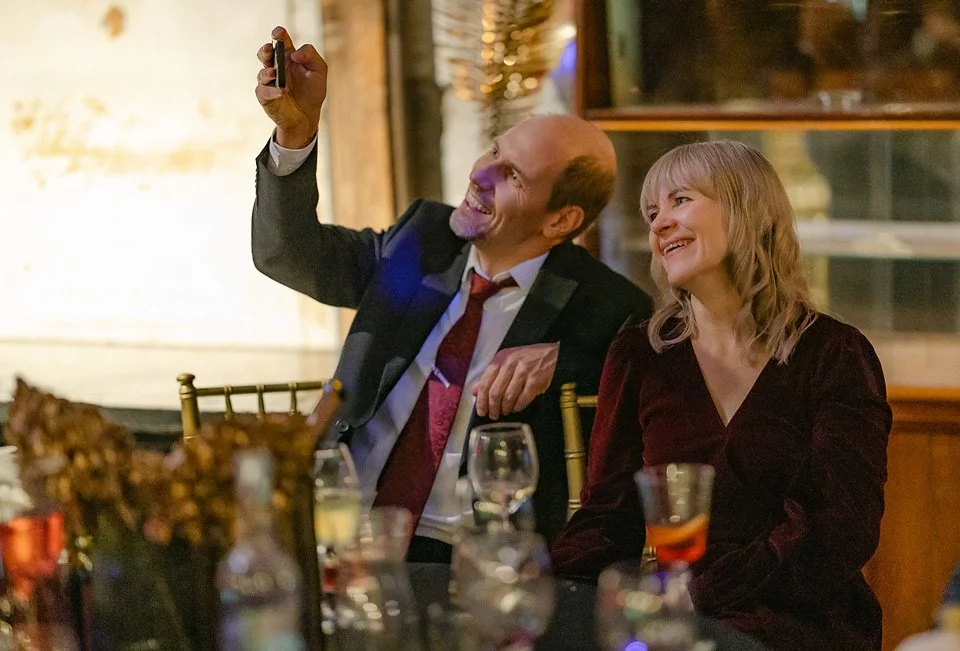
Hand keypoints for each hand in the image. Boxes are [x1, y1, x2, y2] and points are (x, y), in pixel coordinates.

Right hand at [255, 26, 327, 148]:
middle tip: (269, 50)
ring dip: (267, 72)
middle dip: (265, 50)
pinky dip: (271, 91)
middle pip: (265, 54)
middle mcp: (276, 66)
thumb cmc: (312, 91)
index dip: (278, 34)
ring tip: (274, 73)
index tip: (278, 32)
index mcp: (288, 56)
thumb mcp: (319, 70)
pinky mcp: (265, 96)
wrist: (307, 116)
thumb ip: (311, 56)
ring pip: (262, 72)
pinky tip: (281, 92)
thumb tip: (294, 54)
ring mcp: (269, 81)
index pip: (281, 41)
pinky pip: (264, 91)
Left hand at [471, 343, 558, 419]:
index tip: (481, 410)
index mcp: (501, 358)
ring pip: (508, 397)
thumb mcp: (507, 361)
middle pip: (495, 392)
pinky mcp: (536, 379)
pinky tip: (516, 408)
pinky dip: (518, 407)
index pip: (485, 382)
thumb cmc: (529, 358)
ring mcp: (524, 371)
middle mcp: (511, 363)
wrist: (553, 354)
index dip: (481, 400)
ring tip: (505, 412)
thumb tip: (474, 390)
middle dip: (492, 408)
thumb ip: (490, 375)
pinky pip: (523, 398)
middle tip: (493, 415)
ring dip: (505, 408)